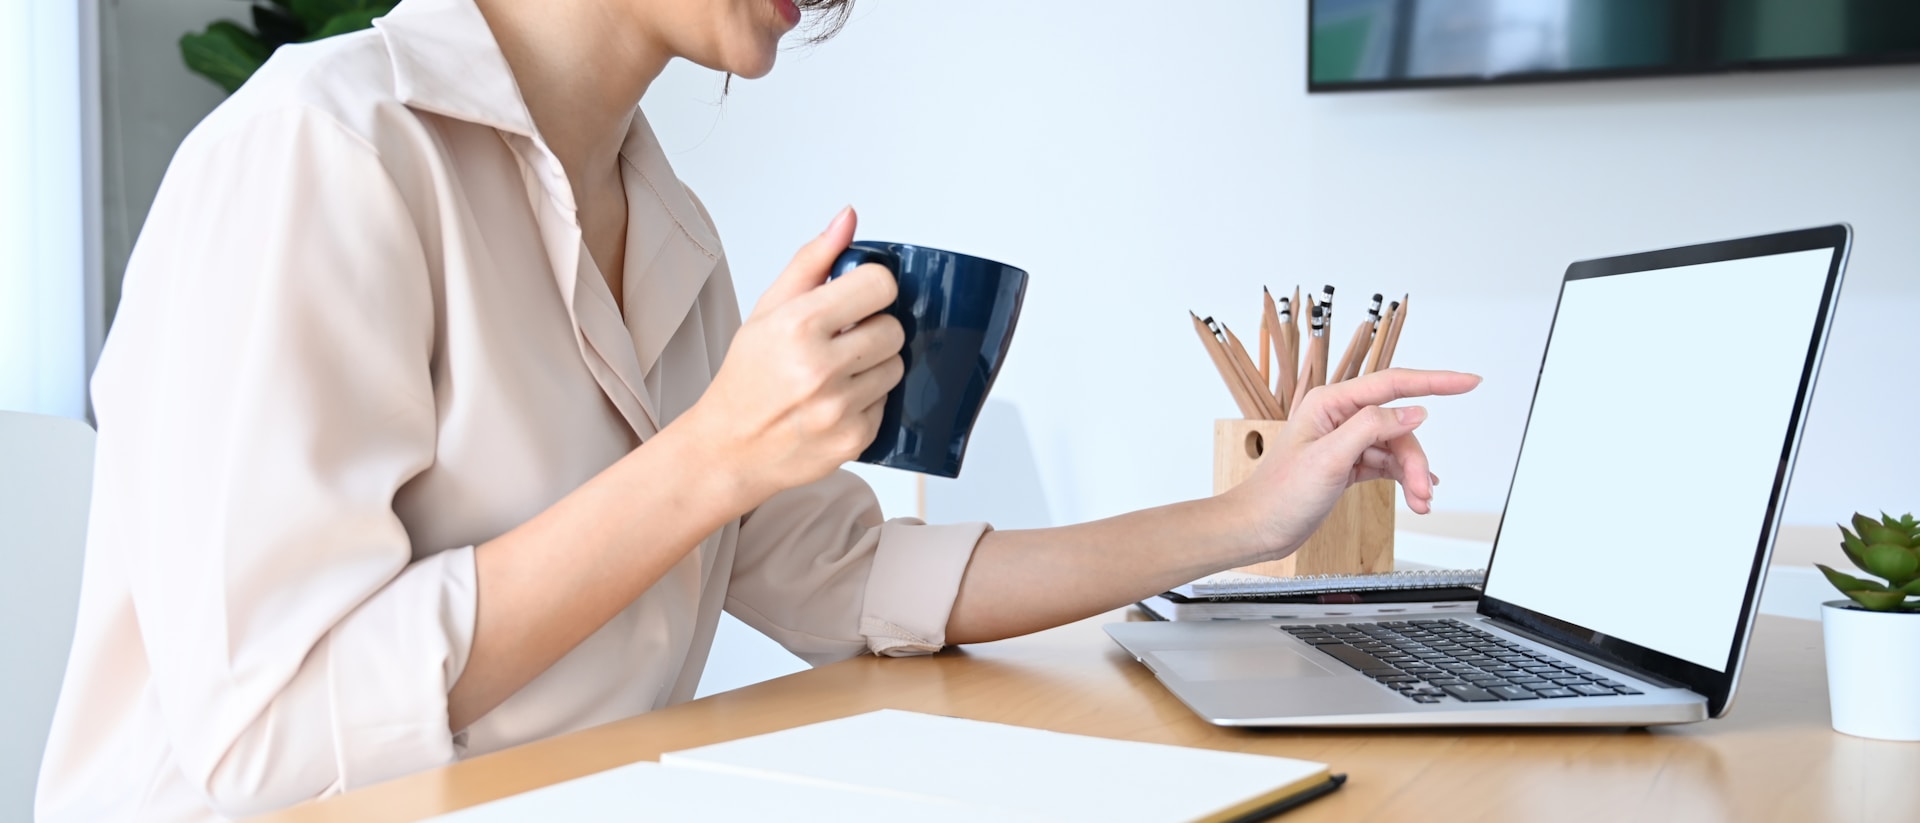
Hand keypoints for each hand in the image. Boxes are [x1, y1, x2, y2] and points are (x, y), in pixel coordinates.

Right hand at [678, 206, 903, 506]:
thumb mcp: (768, 310)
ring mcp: (838, 408)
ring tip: (838, 373)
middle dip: (874, 330)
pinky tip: (836, 403)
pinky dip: (868, 402)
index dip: (873, 290)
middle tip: (844, 341)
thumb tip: (847, 218)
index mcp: (797, 326)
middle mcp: (819, 368)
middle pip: (893, 329)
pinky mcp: (852, 440)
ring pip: (895, 368)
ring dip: (875, 367)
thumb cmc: (747, 377)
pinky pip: (887, 405)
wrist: (729, 449)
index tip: (859, 300)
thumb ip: (812, 261)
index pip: (879, 285)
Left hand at [1224, 369, 1481, 561]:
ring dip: (1412, 474)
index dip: (1435, 382)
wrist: (1258, 528)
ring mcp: (1344, 440)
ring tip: (1420, 502)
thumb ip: (1372, 428)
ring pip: (1395, 448)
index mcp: (1330, 403)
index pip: (1393, 383)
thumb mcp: (1330, 458)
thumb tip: (1413, 410)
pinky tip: (1417, 494)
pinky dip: (1403, 479)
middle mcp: (1339, 417)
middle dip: (1416, 458)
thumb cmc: (1280, 494)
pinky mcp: (1347, 463)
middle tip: (1424, 489)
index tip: (1467, 381)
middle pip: (1398, 425)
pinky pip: (1387, 464)